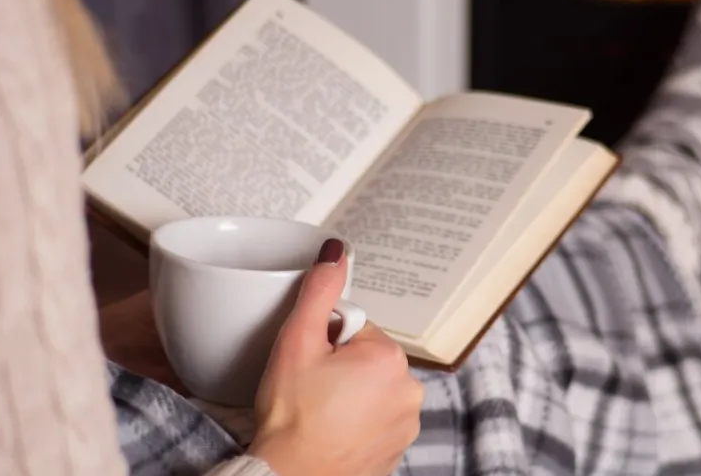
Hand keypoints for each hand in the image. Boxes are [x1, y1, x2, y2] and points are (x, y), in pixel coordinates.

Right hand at [249, 239, 422, 474]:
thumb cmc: (290, 418)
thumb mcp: (297, 343)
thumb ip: (319, 292)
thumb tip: (336, 252)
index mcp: (390, 358)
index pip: (356, 329)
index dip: (326, 343)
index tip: (311, 365)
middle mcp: (410, 390)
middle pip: (367, 359)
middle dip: (340, 368)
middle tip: (311, 391)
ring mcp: (408, 423)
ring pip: (373, 390)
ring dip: (350, 396)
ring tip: (319, 415)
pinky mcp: (398, 449)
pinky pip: (377, 420)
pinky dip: (357, 423)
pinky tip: (332, 432)